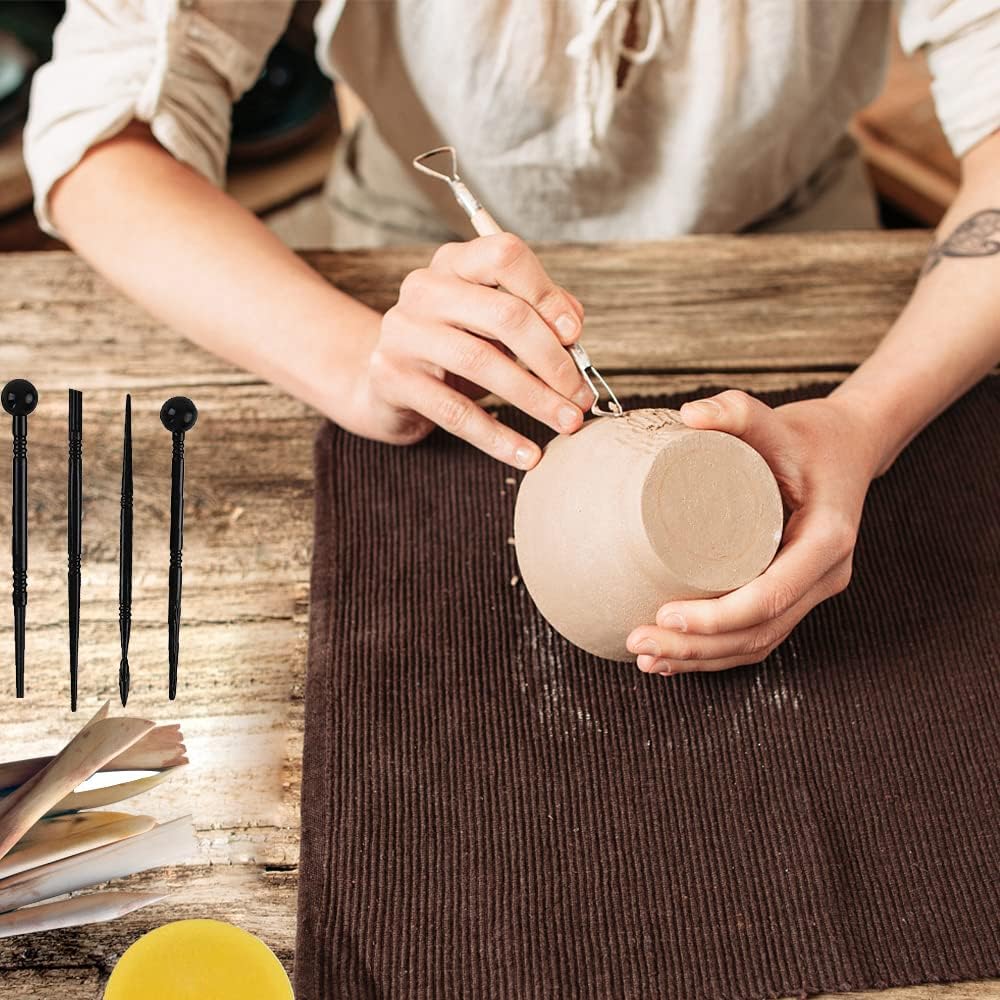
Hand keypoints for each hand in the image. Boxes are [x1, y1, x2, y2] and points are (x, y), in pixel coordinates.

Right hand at [354, 234, 594, 467]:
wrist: (386, 382)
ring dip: (535, 399)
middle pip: (504, 314)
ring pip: (482, 363)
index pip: (506, 256)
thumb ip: (537, 313)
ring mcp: (404, 332)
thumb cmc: (454, 347)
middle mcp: (425, 289)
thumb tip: (573, 328)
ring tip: (566, 423)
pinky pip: (455, 412)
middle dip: (553, 360)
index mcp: (455, 263)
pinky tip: (526, 454)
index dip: (547, 295)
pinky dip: (497, 437)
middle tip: (580, 396)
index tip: (575, 336)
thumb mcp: (495, 323)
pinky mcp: (392, 378)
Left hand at [626, 389, 884, 674]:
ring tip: (647, 658)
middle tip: (640, 644)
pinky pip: (759, 636)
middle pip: (759, 633)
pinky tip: (675, 657)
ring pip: (758, 644)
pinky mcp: (796, 596)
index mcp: (827, 540)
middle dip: (697, 648)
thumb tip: (688, 415)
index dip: (717, 617)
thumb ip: (736, 410)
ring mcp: (814, 591)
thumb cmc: (806, 437)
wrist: (846, 448)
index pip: (770, 597)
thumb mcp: (775, 420)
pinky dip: (717, 654)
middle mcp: (826, 575)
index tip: (664, 613)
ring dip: (702, 660)